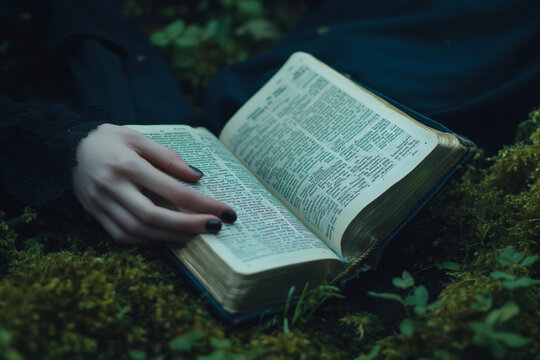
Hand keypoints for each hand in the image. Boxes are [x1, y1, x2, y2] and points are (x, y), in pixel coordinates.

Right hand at [72, 123, 235, 244]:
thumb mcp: (139, 138)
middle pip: (154, 217)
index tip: (224, 212)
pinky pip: (123, 236)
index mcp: (127, 165)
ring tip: (196, 233)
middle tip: (214, 227)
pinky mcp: (95, 215)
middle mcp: (113, 187)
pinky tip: (167, 236)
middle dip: (188, 226)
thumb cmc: (109, 139)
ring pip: (138, 231)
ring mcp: (101, 204)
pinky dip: (148, 240)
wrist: (67, 146)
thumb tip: (198, 178)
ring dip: (171, 237)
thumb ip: (169, 158)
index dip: (202, 204)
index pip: (172, 191)